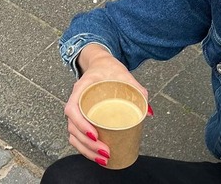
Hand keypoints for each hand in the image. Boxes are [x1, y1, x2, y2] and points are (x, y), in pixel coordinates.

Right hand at [63, 44, 147, 166]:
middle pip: (72, 128)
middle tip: (106, 152)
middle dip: (87, 144)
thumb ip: (137, 89)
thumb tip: (148, 111)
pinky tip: (96, 156)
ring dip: (86, 150)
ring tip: (103, 159)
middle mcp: (75, 100)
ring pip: (73, 135)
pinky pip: (77, 136)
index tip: (95, 135)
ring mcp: (76, 111)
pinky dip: (84, 148)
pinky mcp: (81, 118)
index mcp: (81, 88)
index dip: (81, 124)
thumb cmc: (109, 68)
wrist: (99, 63)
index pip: (72, 109)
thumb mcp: (124, 74)